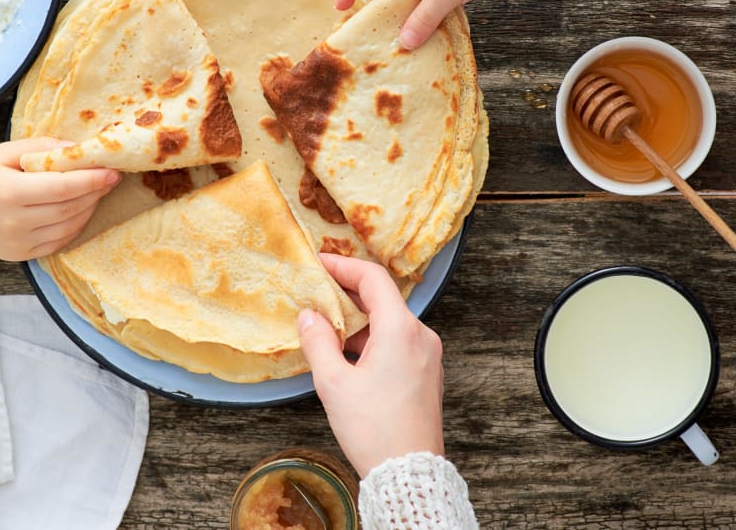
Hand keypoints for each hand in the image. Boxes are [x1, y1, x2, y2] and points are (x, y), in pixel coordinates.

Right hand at [0, 137, 120, 260]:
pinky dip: (76, 225)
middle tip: (111, 177)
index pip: (63, 188)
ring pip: (70, 226)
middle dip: (96, 192)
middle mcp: (16, 222)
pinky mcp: (23, 255)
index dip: (92, 180)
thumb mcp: (1, 152)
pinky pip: (60, 241)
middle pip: (71, 207)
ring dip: (89, 208)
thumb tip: (76, 149)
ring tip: (97, 191)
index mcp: (10, 192)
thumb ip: (40, 148)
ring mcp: (20, 242)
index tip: (113, 171)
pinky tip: (80, 209)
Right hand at [298, 253, 445, 477]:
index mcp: (401, 330)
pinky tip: (346, 354)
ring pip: (389, 322)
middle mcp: (420, 336)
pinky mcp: (426, 373)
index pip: (373, 278)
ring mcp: (427, 355)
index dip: (344, 266)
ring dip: (358, 321)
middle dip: (347, 295)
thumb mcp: (334, 383)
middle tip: (316, 294)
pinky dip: (371, 339)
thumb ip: (318, 342)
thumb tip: (309, 316)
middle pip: (382, 299)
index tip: (320, 263)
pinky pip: (397, 342)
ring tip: (325, 328)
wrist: (408, 472)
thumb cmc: (374, 429)